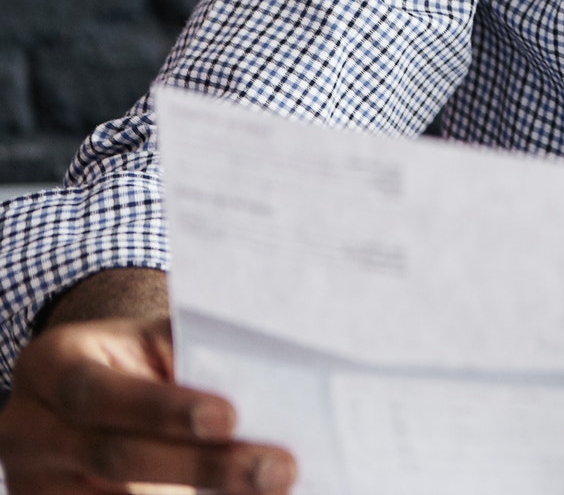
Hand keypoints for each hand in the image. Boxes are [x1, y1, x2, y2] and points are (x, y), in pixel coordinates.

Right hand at [0, 315, 295, 493]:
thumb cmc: (142, 361)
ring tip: (266, 489)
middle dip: (202, 465)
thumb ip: (195, 351)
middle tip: (277, 470)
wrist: (101, 394)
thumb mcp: (156, 341)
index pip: (98, 391)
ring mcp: (35, 481)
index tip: (230, 417)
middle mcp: (29, 427)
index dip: (161, 408)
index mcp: (51, 364)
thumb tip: (269, 369)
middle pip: (113, 455)